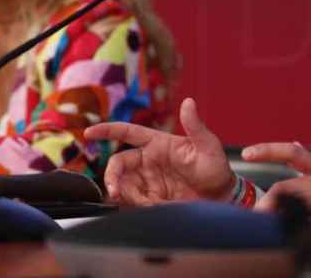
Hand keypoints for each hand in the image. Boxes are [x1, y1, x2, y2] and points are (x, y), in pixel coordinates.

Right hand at [84, 98, 234, 205]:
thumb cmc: (216, 168)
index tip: (89, 132)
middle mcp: (148, 160)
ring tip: (146, 204)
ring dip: (126, 194)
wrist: (221, 199)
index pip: (127, 132)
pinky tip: (154, 208)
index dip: (108, 130)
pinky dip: (138, 206)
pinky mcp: (149, 198)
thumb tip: (189, 101)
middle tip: (116, 191)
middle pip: (119, 164)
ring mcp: (147, 180)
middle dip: (112, 176)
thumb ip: (195, 125)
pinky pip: (134, 201)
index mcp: (158, 143)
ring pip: (123, 184)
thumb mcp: (208, 145)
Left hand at [244, 142, 310, 234]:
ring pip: (302, 206)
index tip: (246, 154)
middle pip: (289, 187)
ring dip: (282, 218)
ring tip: (267, 229)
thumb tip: (293, 147)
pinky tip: (297, 237)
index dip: (268, 150)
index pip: (293, 154)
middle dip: (267, 204)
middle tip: (252, 217)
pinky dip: (307, 230)